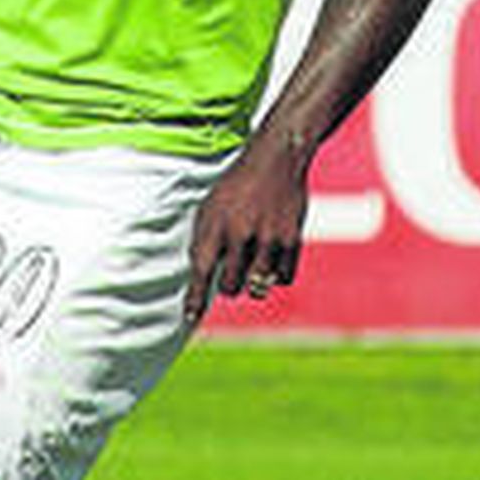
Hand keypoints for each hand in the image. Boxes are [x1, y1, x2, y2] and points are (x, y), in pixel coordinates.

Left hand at [183, 134, 310, 323]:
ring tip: (251, 261)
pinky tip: (271, 254)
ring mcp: (267, 239)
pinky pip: (282, 278)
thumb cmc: (236, 186)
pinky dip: (276, 274)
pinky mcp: (291, 241)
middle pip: (230, 287)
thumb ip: (205, 239)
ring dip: (252, 283)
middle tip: (231, 268)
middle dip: (227, 285)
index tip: (188, 319)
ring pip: (257, 287)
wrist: (274, 160)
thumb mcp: (210, 206)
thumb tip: (201, 275)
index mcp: (214, 224)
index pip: (200, 269)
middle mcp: (239, 234)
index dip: (194, 297)